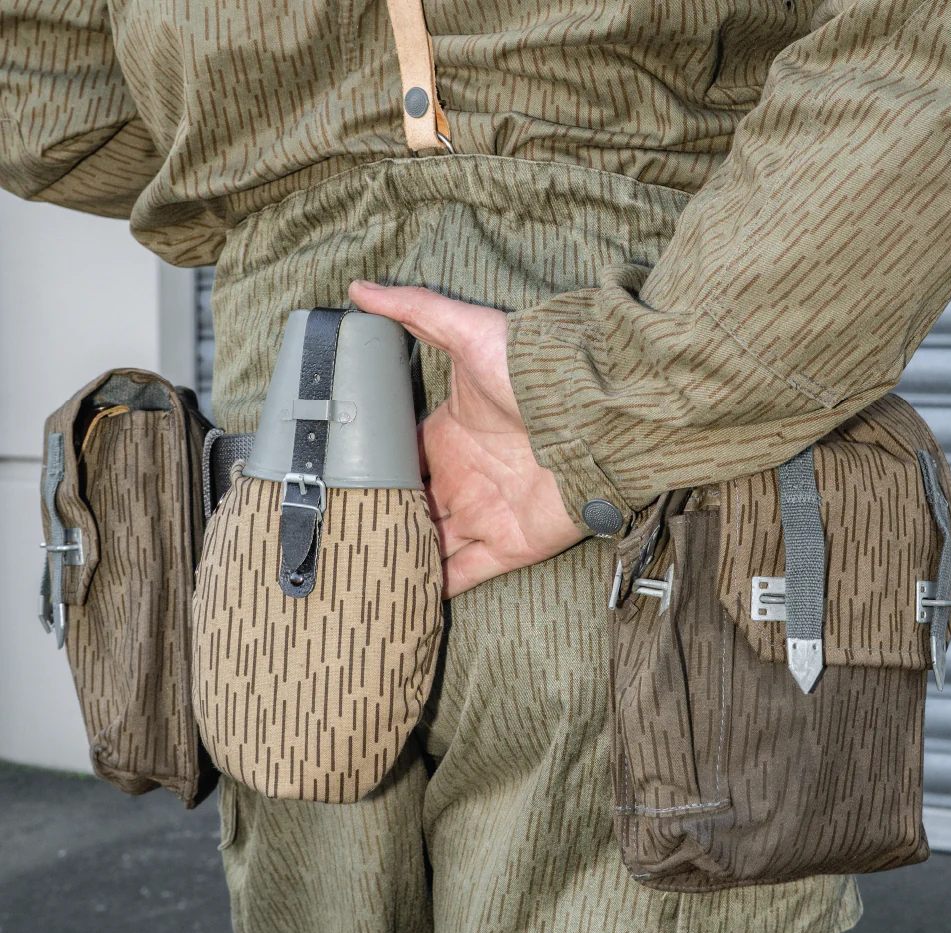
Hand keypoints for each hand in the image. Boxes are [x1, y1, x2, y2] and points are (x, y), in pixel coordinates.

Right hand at [348, 281, 583, 597]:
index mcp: (449, 436)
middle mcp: (464, 479)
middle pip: (414, 509)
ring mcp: (485, 515)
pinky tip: (399, 599)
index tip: (333, 488)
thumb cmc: (531, 373)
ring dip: (402, 558)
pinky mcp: (509, 546)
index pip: (402, 461)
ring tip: (355, 577)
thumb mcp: (466, 333)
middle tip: (336, 540)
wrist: (591, 415)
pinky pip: (464, 575)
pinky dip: (434, 589)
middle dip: (382, 522)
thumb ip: (415, 311)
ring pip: (432, 546)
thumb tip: (358, 288)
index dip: (372, 474)